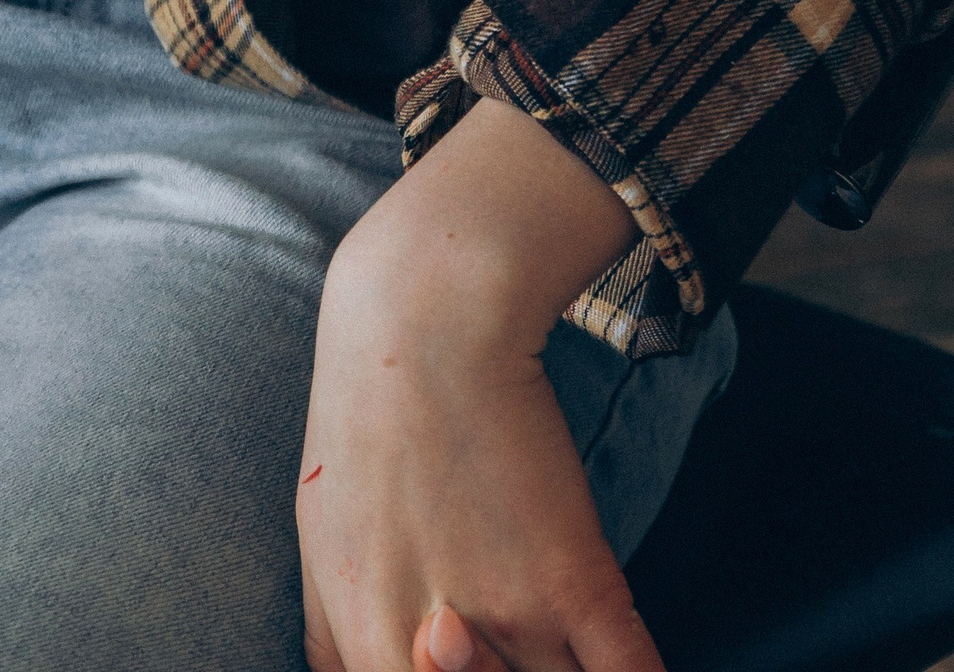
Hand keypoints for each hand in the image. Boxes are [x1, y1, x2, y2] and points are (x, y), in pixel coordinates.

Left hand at [296, 100, 663, 671]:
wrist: (424, 317)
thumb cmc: (366, 423)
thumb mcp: (321, 541)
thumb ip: (333, 641)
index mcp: (356, 646)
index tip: (482, 660)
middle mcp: (418, 652)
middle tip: (512, 643)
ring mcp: (502, 619)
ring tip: (561, 644)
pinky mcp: (575, 582)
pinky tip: (632, 664)